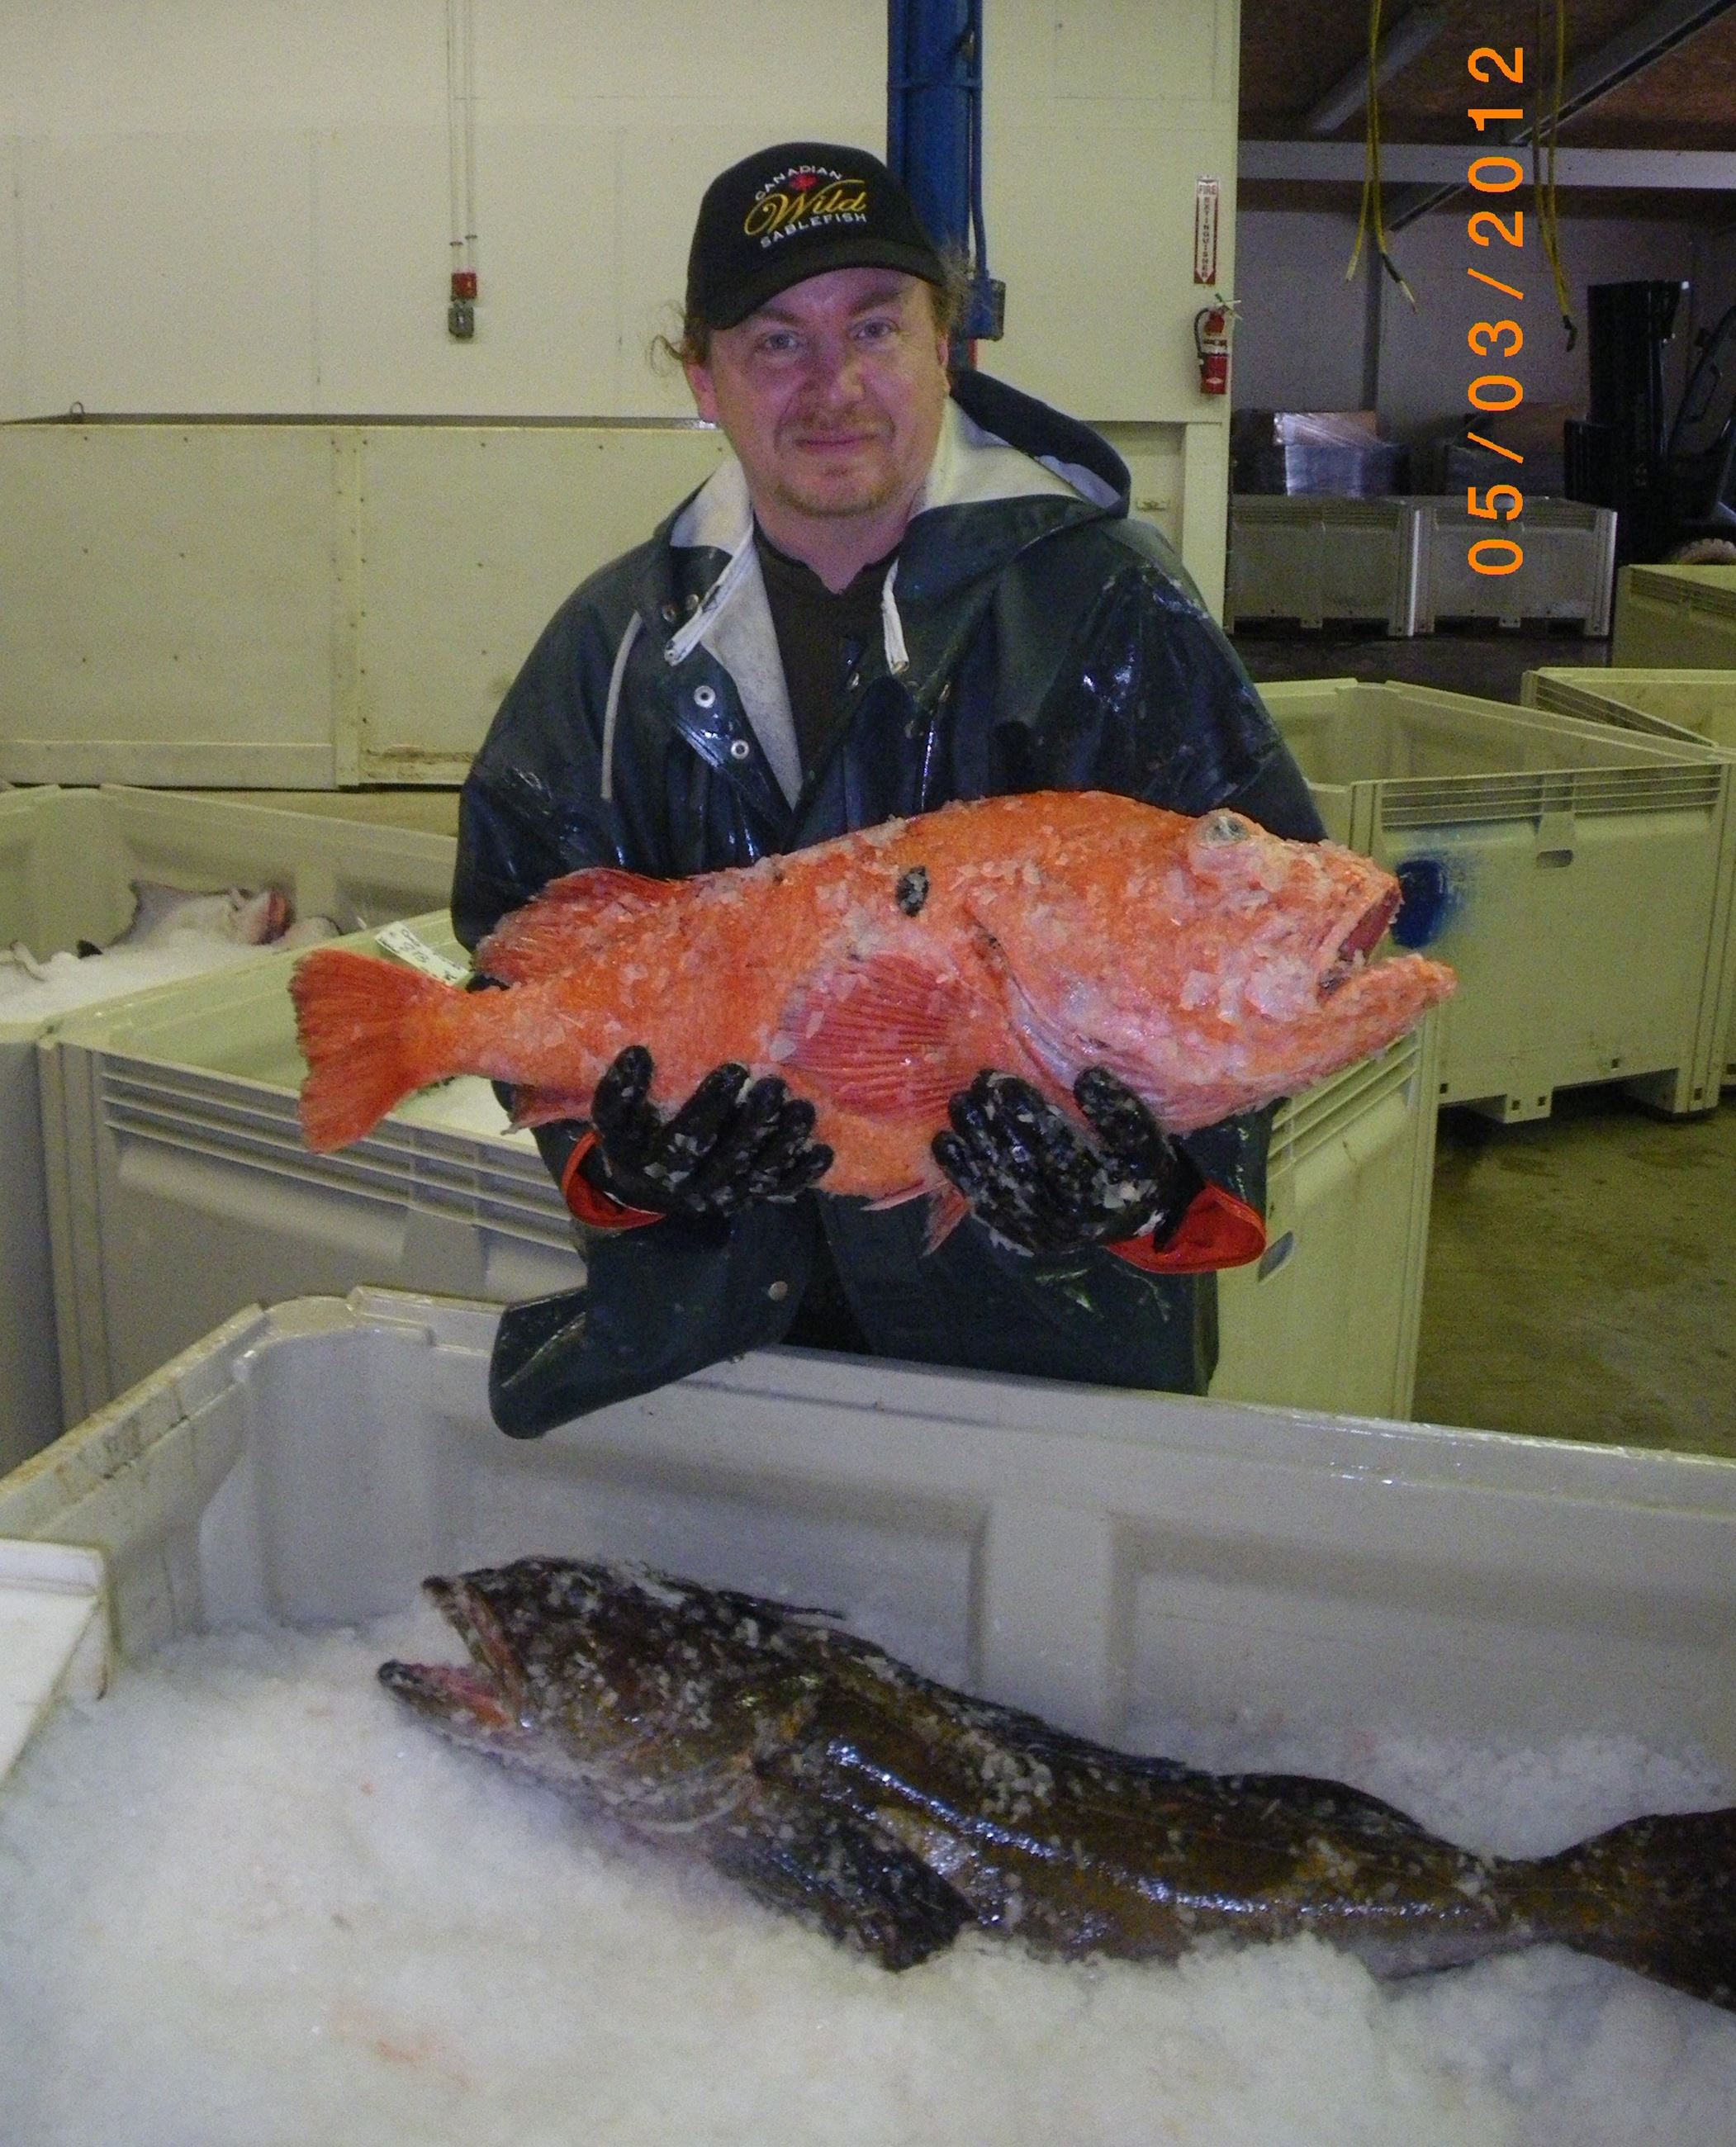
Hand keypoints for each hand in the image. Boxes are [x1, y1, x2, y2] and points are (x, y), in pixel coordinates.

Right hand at [584, 1045, 832, 1219]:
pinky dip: (803, 1173)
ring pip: (760, 1174)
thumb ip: (619, 1093)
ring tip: (804, 1109)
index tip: (735, 1070)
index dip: (711, 1106)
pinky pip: (779, 1190)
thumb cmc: (635, 1140)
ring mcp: (726, 1196)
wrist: (647, 1189)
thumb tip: (639, 1054)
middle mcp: (695, 1188)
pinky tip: (823, 1150)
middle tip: (775, 1085)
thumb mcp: (615, 1122)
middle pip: (730, 1158)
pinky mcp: (749, 1198)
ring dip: (785, 1143)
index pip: (687, 1139)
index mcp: (659, 1166)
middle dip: (755, 1122)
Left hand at [932, 1068, 1202, 1255]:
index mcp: (1101, 1193)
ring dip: (973, 1142)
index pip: (1056, 1149)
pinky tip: (945, 1141)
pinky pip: (985, 1203)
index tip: (1004, 1082)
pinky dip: (962, 1173)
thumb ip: (1120, 1110)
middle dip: (994, 1122)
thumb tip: (1087, 1079)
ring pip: (998, 1184)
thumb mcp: (1146, 1138)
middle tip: (977, 1085)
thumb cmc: (1138, 1166)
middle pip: (1021, 1165)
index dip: (1027, 1115)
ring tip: (960, 1103)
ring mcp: (1039, 1231)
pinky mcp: (1019, 1234)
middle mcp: (1066, 1220)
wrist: (1130, 1214)